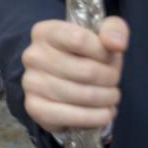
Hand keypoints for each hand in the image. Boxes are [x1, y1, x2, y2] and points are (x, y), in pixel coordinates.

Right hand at [22, 17, 127, 132]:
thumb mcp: (101, 35)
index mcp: (45, 32)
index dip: (104, 52)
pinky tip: (104, 112)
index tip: (110, 57)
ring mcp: (30, 82)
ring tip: (111, 96)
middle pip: (87, 71)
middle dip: (110, 79)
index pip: (80, 39)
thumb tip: (116, 44)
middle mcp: (32, 56)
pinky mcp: (35, 108)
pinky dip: (97, 117)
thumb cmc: (84, 55)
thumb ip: (113, 30)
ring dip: (107, 99)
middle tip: (113, 81)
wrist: (60, 80)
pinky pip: (73, 117)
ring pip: (84, 95)